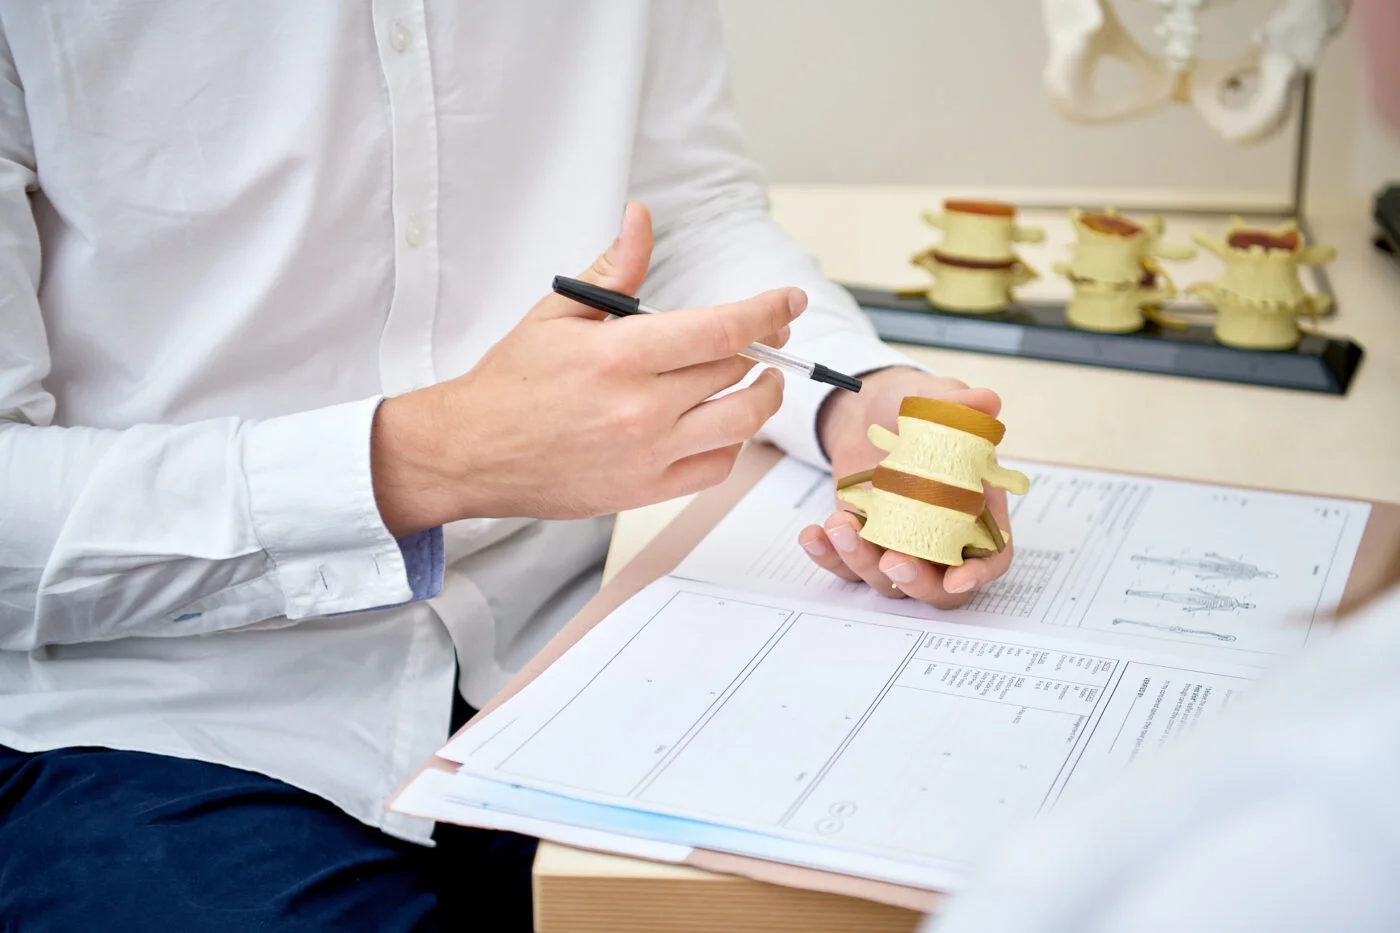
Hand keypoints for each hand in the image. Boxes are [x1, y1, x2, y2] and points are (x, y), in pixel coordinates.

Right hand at [372, 202, 801, 535]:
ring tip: (758, 377)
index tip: (788, 300)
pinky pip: (715, 467)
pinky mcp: (645, 491)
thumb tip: (641, 219)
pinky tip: (721, 422)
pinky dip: (731, 443)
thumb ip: (614, 270)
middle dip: (758, 346)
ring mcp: (646, 456)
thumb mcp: (558, 312)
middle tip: (763, 333)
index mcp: (618, 357)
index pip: (720, 330)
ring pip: (739, 423)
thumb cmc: (511, 383)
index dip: (765, 311)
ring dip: (760, 396)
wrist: (471, 451)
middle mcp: (639, 409)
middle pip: (732, 370)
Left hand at [799, 367, 1013, 607]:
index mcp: (978, 509)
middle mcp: (942, 537)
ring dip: (862, 562)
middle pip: (940, 588)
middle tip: (893, 561)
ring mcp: (900, 545)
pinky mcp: (863, 542)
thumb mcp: (942, 401)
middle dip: (918, 583)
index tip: (956, 580)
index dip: (979, 574)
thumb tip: (986, 400)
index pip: (992, 556)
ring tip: (839, 524)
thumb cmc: (921, 409)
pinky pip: (846, 566)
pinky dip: (828, 557)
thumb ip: (963, 406)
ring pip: (888, 581)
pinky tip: (813, 534)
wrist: (874, 410)